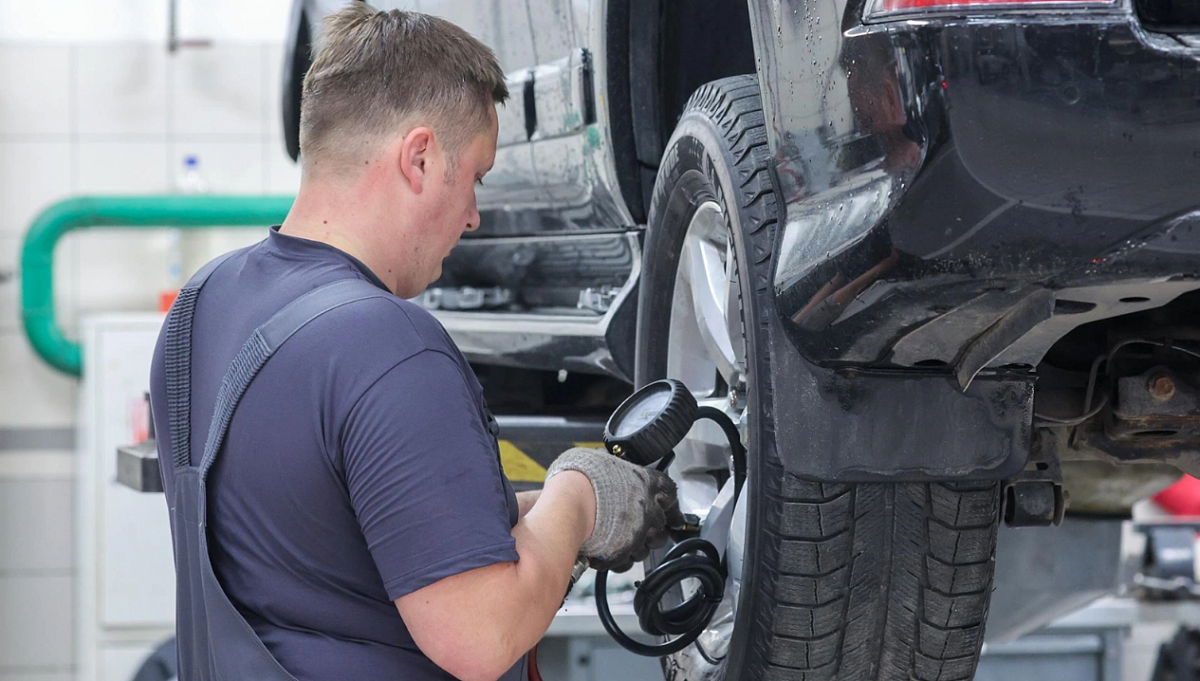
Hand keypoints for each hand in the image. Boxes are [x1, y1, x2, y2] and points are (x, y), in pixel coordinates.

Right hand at [545, 447, 682, 572]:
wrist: (568, 504)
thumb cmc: (581, 478)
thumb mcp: (601, 459)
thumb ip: (613, 468)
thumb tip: (607, 466)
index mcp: (645, 482)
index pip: (669, 492)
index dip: (670, 503)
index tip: (671, 510)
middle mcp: (646, 509)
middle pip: (661, 525)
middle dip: (651, 529)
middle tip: (637, 527)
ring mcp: (636, 533)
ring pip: (645, 548)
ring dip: (635, 546)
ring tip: (616, 539)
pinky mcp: (622, 553)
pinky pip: (626, 562)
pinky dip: (617, 560)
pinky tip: (605, 551)